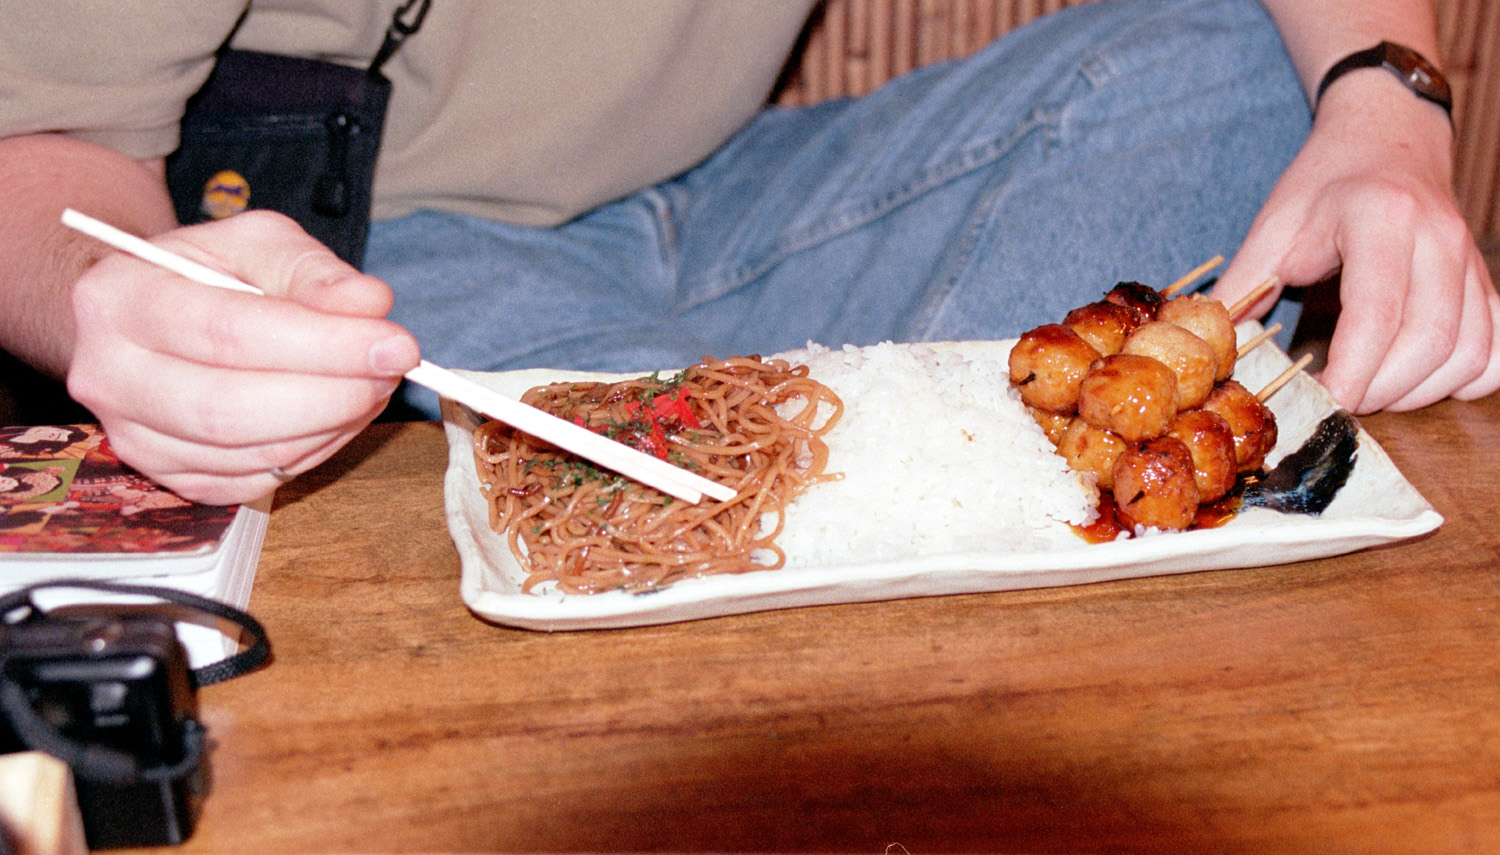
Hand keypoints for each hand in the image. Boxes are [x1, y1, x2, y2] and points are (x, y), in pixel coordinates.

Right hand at [67, 211, 420, 503]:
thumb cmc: (209, 272)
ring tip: (370, 386)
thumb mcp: (258, 243)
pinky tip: (336, 416)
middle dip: (332, 395)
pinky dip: (312, 453)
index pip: (229, 332)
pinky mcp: (168, 477)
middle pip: (231, 408)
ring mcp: (133, 436)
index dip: (324, 345)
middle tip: (391, 372)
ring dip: (331, 426)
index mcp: (120, 299)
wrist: (152, 315)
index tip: (395, 343)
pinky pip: (253, 481)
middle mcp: (110, 375)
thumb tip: (369, 304)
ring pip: (248, 454)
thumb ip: (315, 271)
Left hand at [1213, 77, 1499, 413]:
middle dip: (1381, 390)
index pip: (1377, 312)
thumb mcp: (1274, 224)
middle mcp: (1437, 239)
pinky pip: (1493, 348)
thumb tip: (1213, 345)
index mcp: (1380, 219)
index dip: (1354, 370)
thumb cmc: (1326, 184)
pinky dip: (1461, 379)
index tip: (1324, 400)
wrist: (1387, 136)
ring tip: (1370, 393)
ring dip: (1418, 392)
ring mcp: (1470, 261)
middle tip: (1339, 403)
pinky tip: (1419, 382)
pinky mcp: (1485, 281)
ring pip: (1467, 352)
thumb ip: (1243, 286)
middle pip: (1429, 341)